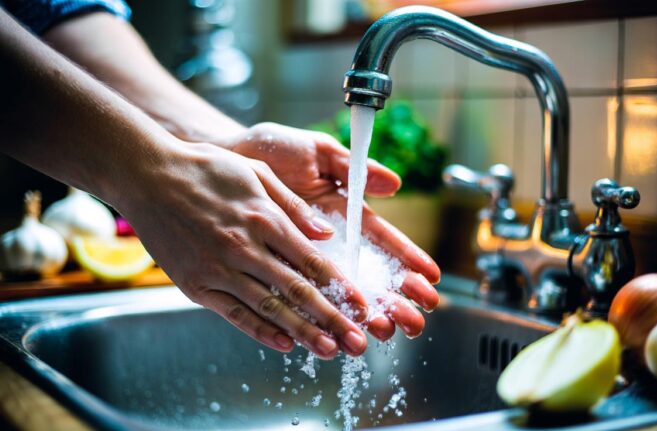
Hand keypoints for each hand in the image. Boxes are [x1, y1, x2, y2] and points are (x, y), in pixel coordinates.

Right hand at [115, 140, 370, 359]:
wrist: (146, 176)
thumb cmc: (205, 169)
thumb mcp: (256, 173)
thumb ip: (293, 206)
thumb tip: (326, 232)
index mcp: (264, 219)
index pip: (313, 262)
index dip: (342, 288)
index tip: (365, 307)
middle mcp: (244, 248)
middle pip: (297, 291)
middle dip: (333, 319)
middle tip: (358, 343)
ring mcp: (218, 270)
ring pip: (269, 308)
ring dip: (303, 332)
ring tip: (330, 351)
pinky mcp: (195, 285)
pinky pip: (234, 314)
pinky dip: (260, 331)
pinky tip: (285, 344)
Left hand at [225, 123, 440, 340]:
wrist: (226, 158)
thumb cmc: (272, 151)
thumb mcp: (317, 152)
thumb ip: (353, 168)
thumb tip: (394, 183)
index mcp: (345, 212)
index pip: (383, 240)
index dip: (408, 259)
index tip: (430, 278)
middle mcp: (331, 240)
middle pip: (371, 275)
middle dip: (396, 299)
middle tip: (416, 320)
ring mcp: (305, 257)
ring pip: (343, 293)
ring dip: (365, 314)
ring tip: (384, 332)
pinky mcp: (278, 269)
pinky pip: (301, 297)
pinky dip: (320, 317)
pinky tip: (337, 335)